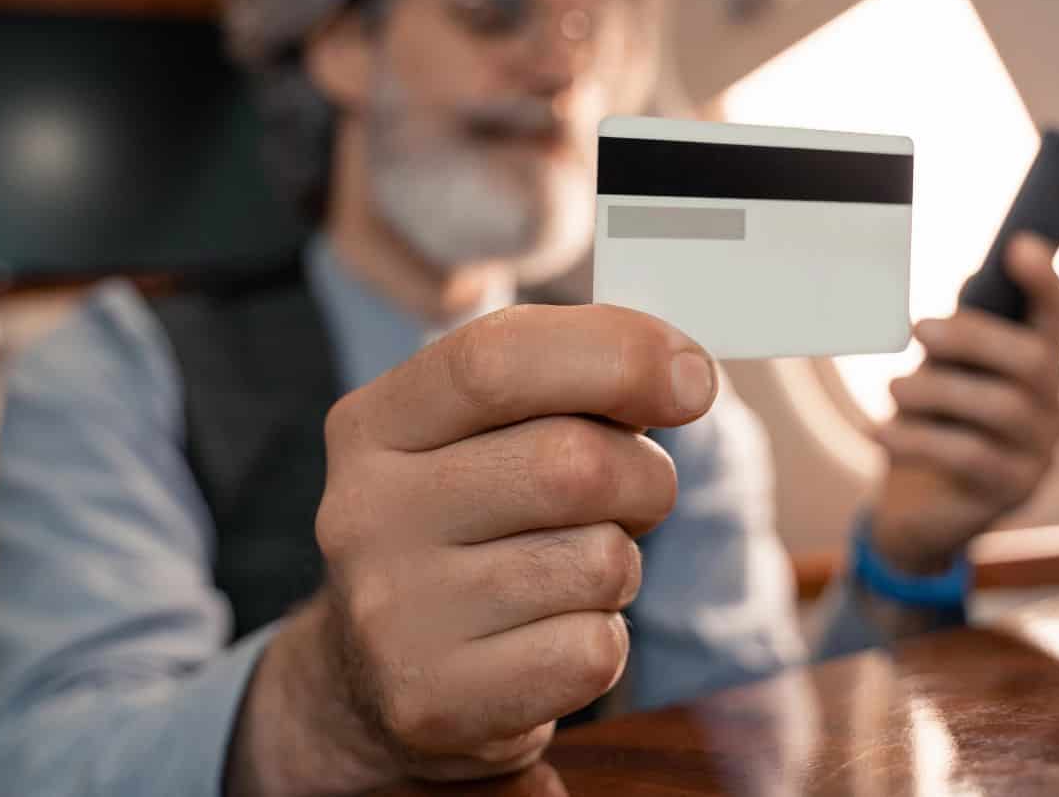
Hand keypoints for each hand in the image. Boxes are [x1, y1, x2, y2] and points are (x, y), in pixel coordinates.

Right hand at [228, 304, 717, 793]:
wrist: (375, 681)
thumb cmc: (471, 527)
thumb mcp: (481, 437)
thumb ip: (563, 383)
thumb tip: (683, 373)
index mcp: (373, 425)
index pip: (495, 358)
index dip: (616, 354)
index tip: (693, 377)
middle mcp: (364, 514)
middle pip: (570, 464)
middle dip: (643, 476)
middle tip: (637, 494)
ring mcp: (393, 615)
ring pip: (598, 562)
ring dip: (620, 565)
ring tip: (568, 575)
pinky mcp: (434, 703)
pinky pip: (593, 651)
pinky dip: (601, 642)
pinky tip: (548, 640)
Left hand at [869, 234, 1058, 573]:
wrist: (917, 509)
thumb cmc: (931, 426)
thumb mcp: (939, 374)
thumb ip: (955, 339)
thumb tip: (967, 282)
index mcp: (1039, 365)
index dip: (1045, 280)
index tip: (1018, 246)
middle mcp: (1055, 406)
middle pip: (1033, 360)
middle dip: (973, 337)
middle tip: (917, 328)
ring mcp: (1042, 452)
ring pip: (1001, 409)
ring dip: (936, 392)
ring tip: (893, 390)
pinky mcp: (1015, 491)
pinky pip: (969, 456)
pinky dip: (915, 439)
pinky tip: (876, 432)